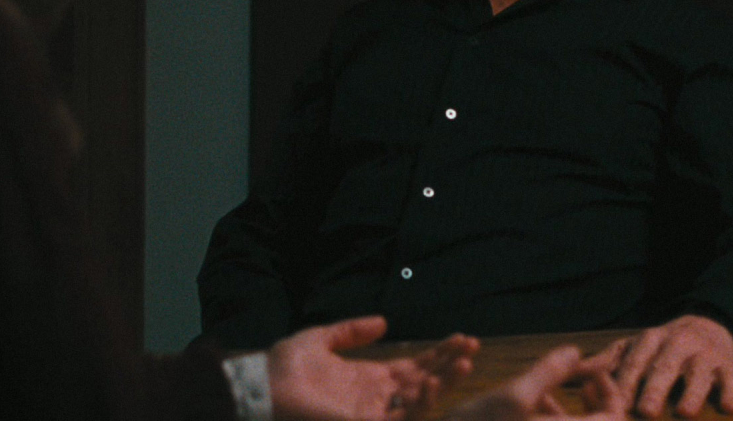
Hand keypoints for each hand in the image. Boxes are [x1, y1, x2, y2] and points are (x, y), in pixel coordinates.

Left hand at [268, 316, 478, 420]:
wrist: (261, 389)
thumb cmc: (284, 368)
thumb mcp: (320, 340)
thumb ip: (351, 331)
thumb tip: (384, 322)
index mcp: (369, 380)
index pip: (415, 368)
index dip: (439, 355)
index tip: (462, 339)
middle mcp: (376, 400)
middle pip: (423, 384)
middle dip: (449, 366)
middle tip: (471, 348)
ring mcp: (371, 416)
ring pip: (418, 404)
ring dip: (442, 384)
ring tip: (462, 364)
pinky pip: (400, 419)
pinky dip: (418, 404)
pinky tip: (430, 383)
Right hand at [446, 346, 625, 420]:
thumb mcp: (513, 396)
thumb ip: (548, 373)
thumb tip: (575, 351)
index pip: (616, 418)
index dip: (611, 394)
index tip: (592, 372)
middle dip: (594, 403)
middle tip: (582, 379)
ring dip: (570, 413)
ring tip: (550, 390)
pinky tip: (530, 406)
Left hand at [578, 315, 732, 417]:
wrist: (709, 329)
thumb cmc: (660, 349)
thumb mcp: (634, 349)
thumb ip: (606, 364)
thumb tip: (571, 375)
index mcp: (649, 340)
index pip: (633, 362)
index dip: (624, 383)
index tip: (614, 405)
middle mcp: (676, 345)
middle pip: (664, 368)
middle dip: (654, 390)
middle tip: (644, 413)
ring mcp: (704, 356)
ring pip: (698, 375)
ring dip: (692, 394)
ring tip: (683, 413)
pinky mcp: (729, 368)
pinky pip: (732, 381)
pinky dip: (730, 394)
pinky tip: (727, 409)